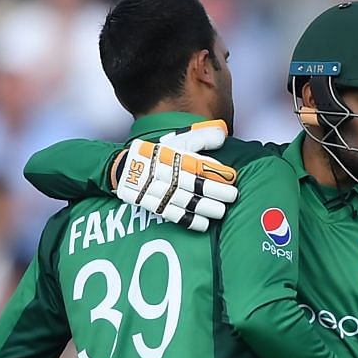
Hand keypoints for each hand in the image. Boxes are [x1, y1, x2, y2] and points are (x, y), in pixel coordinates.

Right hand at [110, 120, 238, 230]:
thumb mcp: (179, 141)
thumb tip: (222, 134)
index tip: (232, 176)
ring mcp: (160, 190)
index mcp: (176, 157)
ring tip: (221, 211)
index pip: (200, 165)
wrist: (125, 167)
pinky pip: (173, 214)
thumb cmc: (159, 154)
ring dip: (206, 207)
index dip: (217, 172)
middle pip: (196, 184)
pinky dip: (189, 220)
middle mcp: (168, 173)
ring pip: (187, 200)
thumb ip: (202, 138)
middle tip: (232, 196)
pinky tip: (204, 224)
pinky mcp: (153, 204)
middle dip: (216, 191)